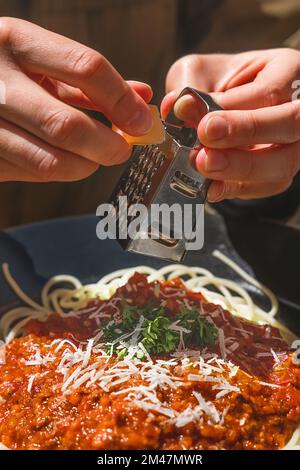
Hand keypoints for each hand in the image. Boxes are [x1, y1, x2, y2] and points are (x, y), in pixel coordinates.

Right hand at [0, 17, 152, 181]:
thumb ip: (87, 80)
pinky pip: (32, 173)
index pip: (86, 68)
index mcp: (16, 41)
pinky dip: (58, 171)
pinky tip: (61, 159)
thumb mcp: (38, 59)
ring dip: (85, 166)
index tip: (141, 121)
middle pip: (67, 125)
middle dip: (107, 146)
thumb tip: (140, 98)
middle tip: (121, 150)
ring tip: (93, 158)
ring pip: (51, 160)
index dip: (122, 100)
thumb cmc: (2, 69)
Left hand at [161, 49, 299, 201]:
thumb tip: (176, 107)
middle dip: (246, 134)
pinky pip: (265, 186)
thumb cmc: (218, 86)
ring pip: (282, 163)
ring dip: (240, 168)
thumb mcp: (202, 72)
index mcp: (286, 72)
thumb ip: (190, 86)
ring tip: (204, 165)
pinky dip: (236, 188)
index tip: (203, 123)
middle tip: (206, 141)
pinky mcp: (279, 175)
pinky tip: (211, 188)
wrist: (223, 112)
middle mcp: (298, 109)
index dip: (236, 110)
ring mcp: (293, 146)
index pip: (269, 92)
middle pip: (290, 124)